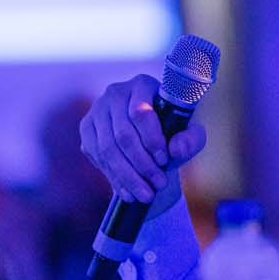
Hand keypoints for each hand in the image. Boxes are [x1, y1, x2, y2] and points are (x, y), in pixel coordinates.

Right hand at [79, 74, 206, 206]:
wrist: (149, 137)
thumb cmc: (172, 130)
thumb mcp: (189, 133)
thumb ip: (191, 139)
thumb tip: (176, 149)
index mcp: (142, 84)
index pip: (140, 113)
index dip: (152, 140)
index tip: (165, 160)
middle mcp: (115, 93)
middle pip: (123, 135)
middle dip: (142, 165)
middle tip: (158, 184)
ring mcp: (97, 110)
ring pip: (108, 149)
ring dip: (128, 176)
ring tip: (146, 195)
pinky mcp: (87, 129)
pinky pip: (97, 156)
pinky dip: (114, 178)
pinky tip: (128, 192)